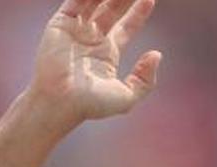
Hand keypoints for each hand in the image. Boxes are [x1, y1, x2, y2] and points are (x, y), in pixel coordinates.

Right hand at [29, 0, 162, 124]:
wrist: (60, 102)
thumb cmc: (90, 105)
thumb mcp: (126, 98)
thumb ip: (145, 80)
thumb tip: (156, 55)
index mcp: (107, 53)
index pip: (127, 26)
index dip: (139, 12)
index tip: (150, 0)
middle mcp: (92, 39)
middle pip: (112, 9)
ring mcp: (76, 30)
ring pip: (95, 2)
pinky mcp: (60, 24)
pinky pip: (75, 1)